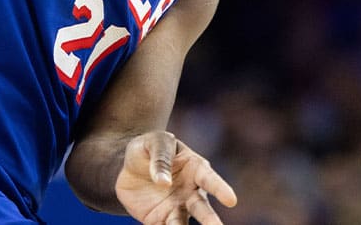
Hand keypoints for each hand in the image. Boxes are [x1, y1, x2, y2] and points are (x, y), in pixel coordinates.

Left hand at [115, 131, 236, 224]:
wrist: (129, 165)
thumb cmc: (149, 147)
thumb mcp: (154, 143)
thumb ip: (160, 159)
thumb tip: (163, 182)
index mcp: (196, 168)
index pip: (210, 179)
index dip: (220, 189)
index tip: (231, 200)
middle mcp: (190, 192)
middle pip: (201, 208)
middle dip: (209, 219)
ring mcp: (176, 208)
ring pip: (181, 223)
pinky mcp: (158, 220)